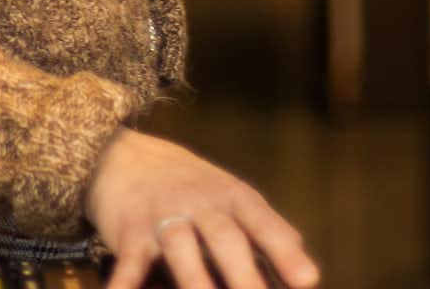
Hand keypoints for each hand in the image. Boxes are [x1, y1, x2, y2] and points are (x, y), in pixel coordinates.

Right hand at [84, 128, 320, 288]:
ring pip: (180, 246)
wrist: (121, 154)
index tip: (308, 280)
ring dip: (195, 279)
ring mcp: (162, 215)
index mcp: (230, 196)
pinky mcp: (129, 230)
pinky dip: (127, 282)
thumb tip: (306, 270)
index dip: (284, 251)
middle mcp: (198, 202)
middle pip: (224, 237)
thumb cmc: (186, 185)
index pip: (261, 223)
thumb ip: (264, 229)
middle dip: (243, 273)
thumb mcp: (228, 194)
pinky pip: (130, 259)